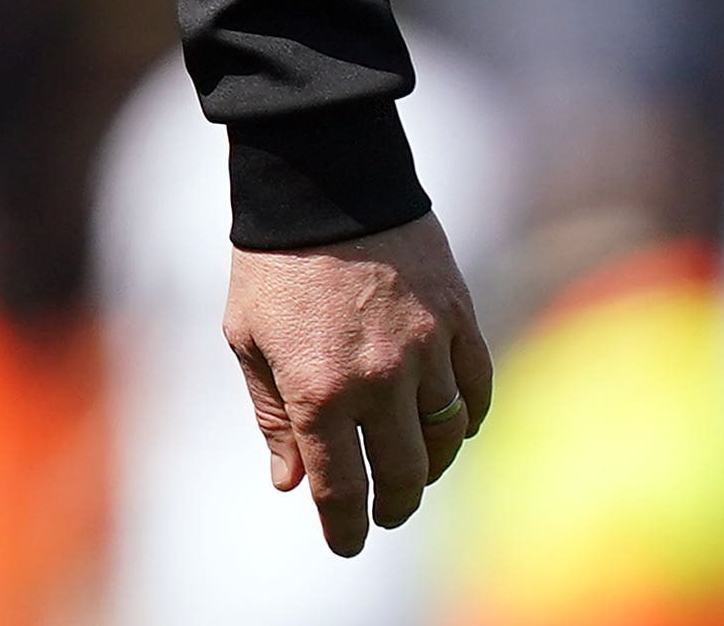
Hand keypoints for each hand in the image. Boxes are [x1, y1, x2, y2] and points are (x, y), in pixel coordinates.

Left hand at [220, 210, 491, 557]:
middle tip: (384, 515)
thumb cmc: (272, 261)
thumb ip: (272, 415)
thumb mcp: (247, 338)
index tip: (345, 543)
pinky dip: (469, 417)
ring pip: (444, 437)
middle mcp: (378, 380)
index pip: (340, 489)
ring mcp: (425, 350)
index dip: (344, 528)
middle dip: (392, 506)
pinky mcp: (457, 318)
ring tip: (415, 475)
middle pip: (400, 475)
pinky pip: (476, 388)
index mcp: (318, 390)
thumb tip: (289, 482)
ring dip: (431, 467)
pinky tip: (456, 427)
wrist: (322, 180)